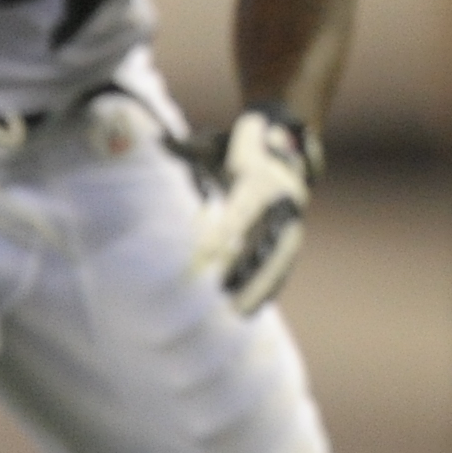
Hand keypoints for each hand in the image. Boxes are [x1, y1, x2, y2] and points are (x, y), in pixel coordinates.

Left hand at [184, 107, 322, 313]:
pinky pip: (284, 266)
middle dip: (245, 269)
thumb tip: (159, 141)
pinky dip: (269, 288)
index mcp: (261, 181)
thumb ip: (191, 148)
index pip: (240, 212)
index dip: (222, 233)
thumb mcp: (219, 144)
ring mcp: (291, 223)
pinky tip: (251, 308)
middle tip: (223, 292)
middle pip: (264, 242)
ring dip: (258, 286)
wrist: (289, 151)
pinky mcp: (293, 238)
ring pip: (277, 259)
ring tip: (237, 311)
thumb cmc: (242, 151)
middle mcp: (281, 204)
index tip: (204, 255)